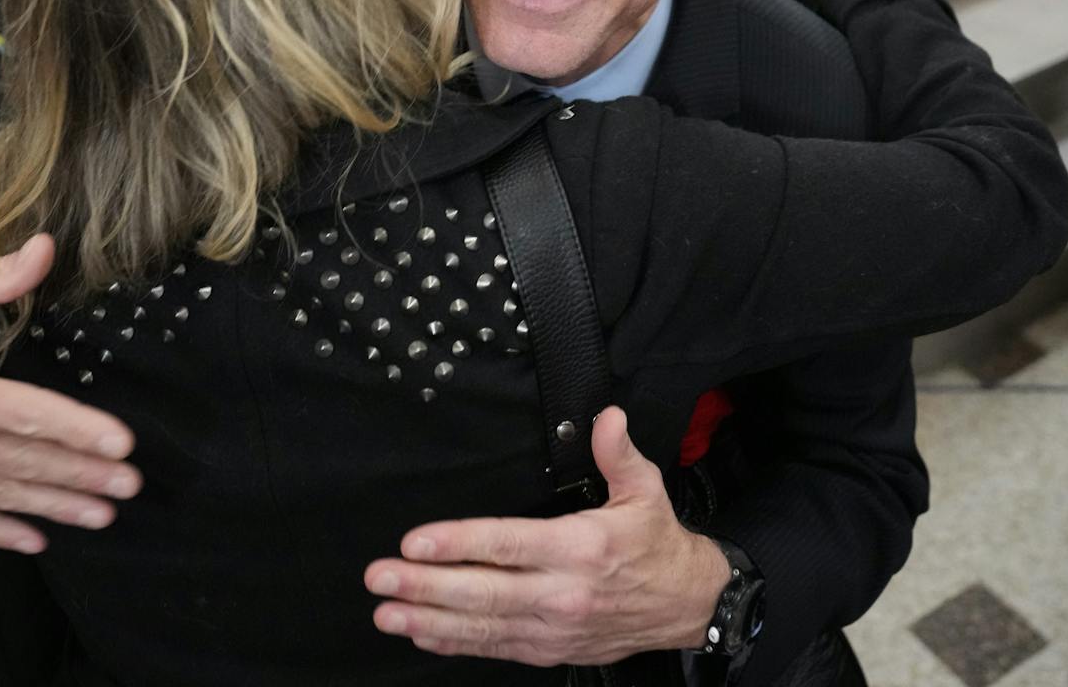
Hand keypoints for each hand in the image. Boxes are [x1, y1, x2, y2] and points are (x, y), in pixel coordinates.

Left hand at [364, 407, 731, 665]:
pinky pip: (495, 648)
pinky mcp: (550, 650)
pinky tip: (422, 632)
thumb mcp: (646, 491)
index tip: (416, 542)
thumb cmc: (657, 545)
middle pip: (483, 591)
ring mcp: (553, 627)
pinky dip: (455, 644)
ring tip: (386, 611)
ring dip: (428, 619)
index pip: (509, 544)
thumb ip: (618, 453)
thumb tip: (605, 416)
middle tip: (381, 576)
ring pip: (481, 626)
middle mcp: (563, 592)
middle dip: (425, 585)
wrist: (687, 605)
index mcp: (582, 548)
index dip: (459, 543)